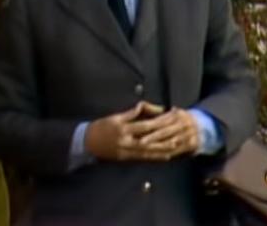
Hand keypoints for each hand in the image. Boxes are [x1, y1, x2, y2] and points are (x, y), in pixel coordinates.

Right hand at [84, 103, 198, 161]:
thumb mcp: (116, 116)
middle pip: (149, 139)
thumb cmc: (102, 126)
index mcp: (123, 127)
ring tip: (176, 146)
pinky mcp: (126, 158)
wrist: (88, 142)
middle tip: (178, 135)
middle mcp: (126, 140)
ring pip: (148, 151)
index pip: (145, 125)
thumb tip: (149, 108)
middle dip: (164, 137)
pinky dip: (155, 157)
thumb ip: (134, 112)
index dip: (158, 122)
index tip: (170, 119)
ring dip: (163, 149)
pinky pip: (144, 158)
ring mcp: (126, 151)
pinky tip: (165, 156)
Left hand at [135, 107, 199, 158]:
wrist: (204, 126)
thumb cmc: (180, 119)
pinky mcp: (193, 144)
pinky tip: (159, 156)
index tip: (138, 129)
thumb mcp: (171, 112)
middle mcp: (183, 124)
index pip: (160, 121)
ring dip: (158, 147)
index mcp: (175, 115)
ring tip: (147, 150)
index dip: (149, 126)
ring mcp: (188, 135)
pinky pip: (178, 151)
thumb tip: (140, 106)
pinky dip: (168, 153)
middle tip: (141, 142)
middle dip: (152, 138)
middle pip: (165, 132)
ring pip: (171, 142)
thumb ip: (156, 111)